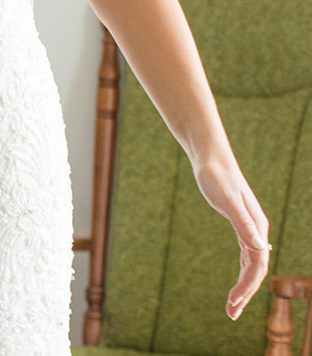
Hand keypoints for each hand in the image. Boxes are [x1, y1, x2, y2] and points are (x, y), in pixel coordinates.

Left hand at [194, 154, 271, 319]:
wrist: (211, 158)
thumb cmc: (216, 176)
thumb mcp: (227, 200)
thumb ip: (244, 224)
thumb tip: (261, 249)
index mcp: (257, 228)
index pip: (257, 266)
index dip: (247, 287)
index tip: (233, 303)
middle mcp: (257, 231)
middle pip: (255, 270)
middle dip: (245, 293)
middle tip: (231, 314)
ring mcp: (249, 229)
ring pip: (252, 265)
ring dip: (243, 286)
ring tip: (233, 306)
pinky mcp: (239, 225)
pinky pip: (246, 255)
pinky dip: (243, 272)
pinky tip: (240, 285)